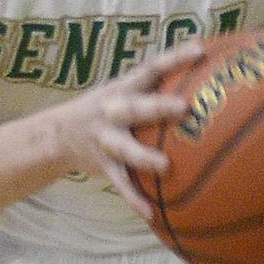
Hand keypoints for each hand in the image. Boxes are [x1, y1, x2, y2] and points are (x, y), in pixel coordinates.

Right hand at [45, 40, 202, 216]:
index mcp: (123, 89)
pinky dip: (133, 198)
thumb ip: (156, 84)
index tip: (200, 50)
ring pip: (124, 148)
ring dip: (143, 156)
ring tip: (165, 167)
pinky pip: (120, 183)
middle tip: (183, 108)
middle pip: (134, 108)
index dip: (174, 58)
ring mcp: (105, 139)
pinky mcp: (103, 165)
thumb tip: (204, 66)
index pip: (151, 68)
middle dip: (156, 107)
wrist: (59, 134)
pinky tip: (151, 213)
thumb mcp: (123, 90)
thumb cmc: (108, 109)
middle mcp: (112, 111)